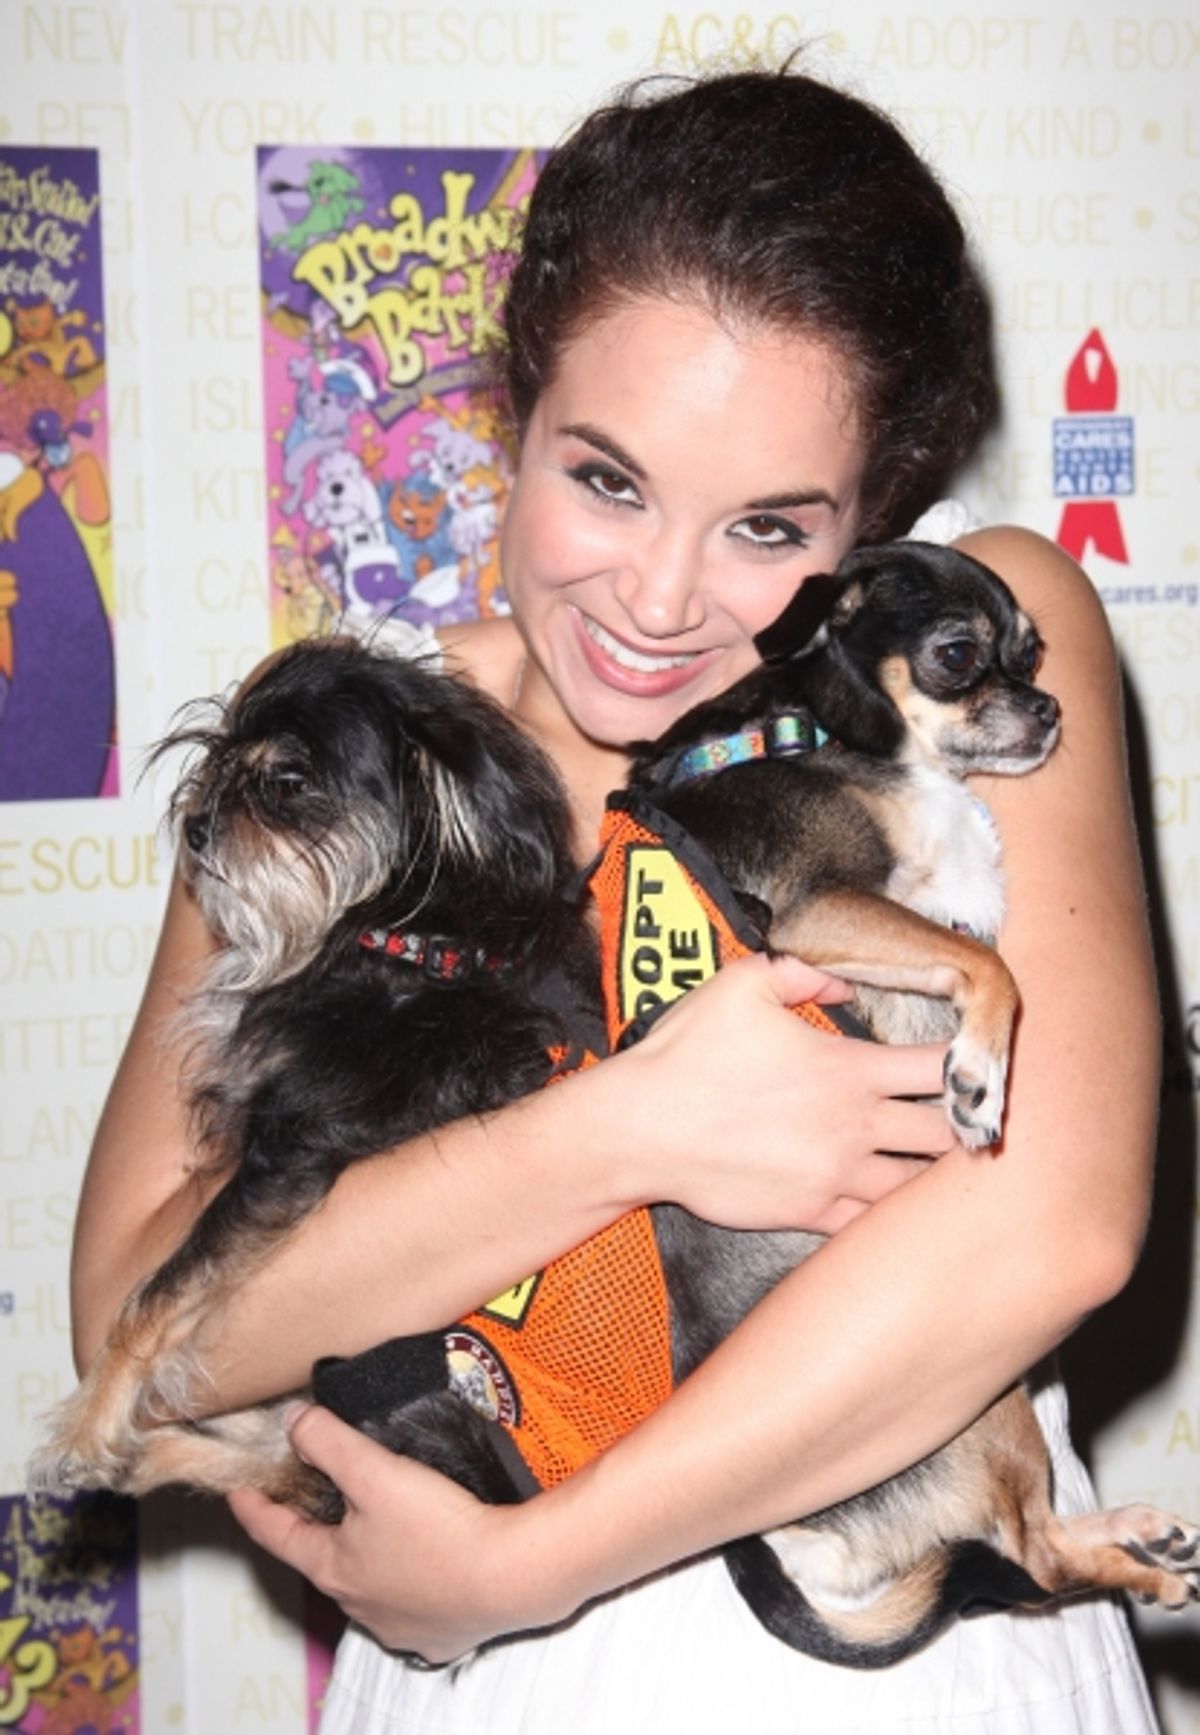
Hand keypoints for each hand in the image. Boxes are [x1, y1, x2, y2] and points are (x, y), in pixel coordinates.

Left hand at [228, 1405, 558, 1663]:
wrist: (511, 1576)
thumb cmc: (440, 1527)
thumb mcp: (375, 1472)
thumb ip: (328, 1441)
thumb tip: (292, 1421)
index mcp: (334, 1568)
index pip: (278, 1535)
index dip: (255, 1509)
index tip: (239, 1493)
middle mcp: (359, 1605)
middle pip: (324, 1560)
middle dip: (318, 1529)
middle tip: (318, 1498)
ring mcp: (399, 1626)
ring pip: (369, 1585)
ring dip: (366, 1557)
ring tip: (381, 1526)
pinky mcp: (439, 1634)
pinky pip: (414, 1606)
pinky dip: (411, 1583)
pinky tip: (428, 1564)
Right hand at [613, 952, 954, 1234]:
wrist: (640, 1128)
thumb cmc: (688, 1053)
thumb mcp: (742, 984)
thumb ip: (804, 976)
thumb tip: (842, 985)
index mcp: (847, 1068)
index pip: (940, 1067)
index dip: (967, 1062)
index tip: (971, 1060)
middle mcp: (853, 1125)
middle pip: (947, 1134)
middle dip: (962, 1125)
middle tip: (963, 1120)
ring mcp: (834, 1176)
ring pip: (916, 1188)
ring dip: (929, 1174)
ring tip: (932, 1164)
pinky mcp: (809, 1213)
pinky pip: (870, 1224)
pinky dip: (885, 1215)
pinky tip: (883, 1198)